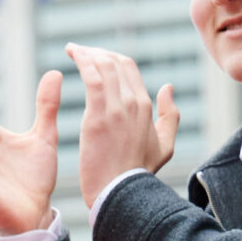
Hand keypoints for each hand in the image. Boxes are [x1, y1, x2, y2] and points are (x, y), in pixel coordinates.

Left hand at [69, 43, 178, 211]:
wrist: (121, 192)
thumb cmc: (139, 172)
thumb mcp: (165, 144)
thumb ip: (169, 115)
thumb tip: (167, 88)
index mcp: (146, 106)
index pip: (128, 68)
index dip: (110, 57)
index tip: (93, 56)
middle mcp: (134, 102)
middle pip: (116, 62)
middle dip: (96, 51)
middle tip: (79, 50)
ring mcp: (117, 109)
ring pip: (104, 67)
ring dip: (86, 53)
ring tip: (72, 49)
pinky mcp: (98, 117)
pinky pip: (93, 79)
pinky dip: (83, 62)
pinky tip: (73, 54)